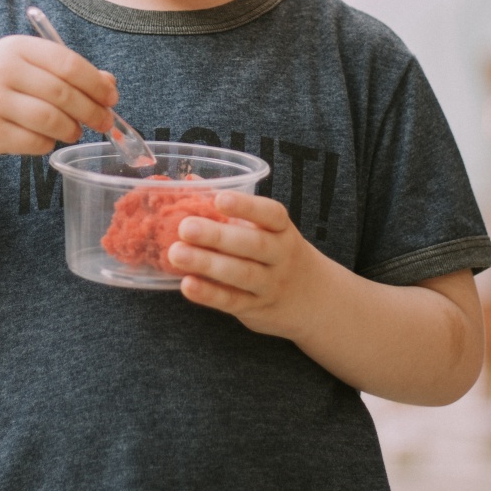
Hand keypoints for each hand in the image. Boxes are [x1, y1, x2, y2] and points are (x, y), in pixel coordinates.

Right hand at [0, 35, 118, 162]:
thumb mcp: (23, 67)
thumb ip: (64, 72)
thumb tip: (109, 85)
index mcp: (16, 48)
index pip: (68, 63)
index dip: (96, 83)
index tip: (111, 97)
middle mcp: (2, 70)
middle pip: (63, 92)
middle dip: (91, 110)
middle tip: (104, 121)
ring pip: (51, 120)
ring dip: (70, 129)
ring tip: (73, 131)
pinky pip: (33, 142)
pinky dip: (48, 144)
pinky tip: (46, 139)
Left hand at [167, 191, 324, 338]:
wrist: (315, 299)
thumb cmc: (277, 251)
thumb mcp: (266, 229)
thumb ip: (231, 207)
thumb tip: (190, 182)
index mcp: (282, 229)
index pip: (271, 215)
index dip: (246, 206)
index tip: (220, 199)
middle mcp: (281, 256)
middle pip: (253, 244)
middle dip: (217, 236)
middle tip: (185, 228)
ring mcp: (270, 284)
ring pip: (241, 274)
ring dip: (207, 263)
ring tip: (176, 253)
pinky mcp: (256, 308)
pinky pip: (233, 301)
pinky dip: (209, 294)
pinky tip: (187, 284)